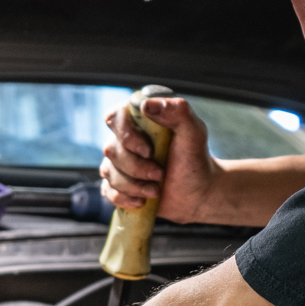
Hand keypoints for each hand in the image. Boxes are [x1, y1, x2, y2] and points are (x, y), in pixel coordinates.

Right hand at [100, 97, 216, 224]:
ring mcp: (118, 162)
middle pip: (111, 149)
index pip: (114, 117)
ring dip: (134, 185)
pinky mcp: (116, 184)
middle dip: (137, 167)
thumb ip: (177, 111)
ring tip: (156, 189)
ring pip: (109, 173)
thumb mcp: (193, 132)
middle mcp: (124, 138)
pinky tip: (142, 200)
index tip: (149, 151)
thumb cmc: (194, 159)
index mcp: (139, 119)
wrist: (197, 192)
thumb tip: (146, 105)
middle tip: (160, 174)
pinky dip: (125, 198)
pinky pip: (107, 191)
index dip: (126, 135)